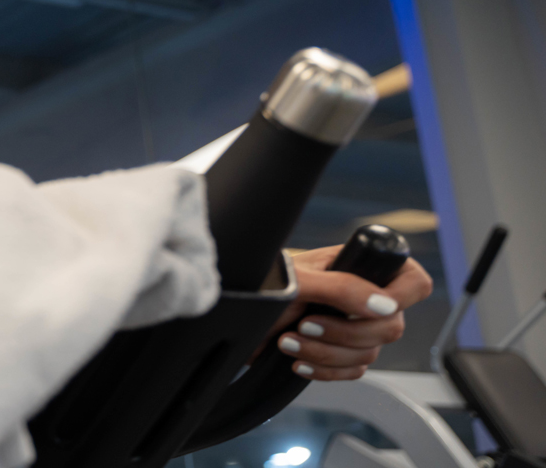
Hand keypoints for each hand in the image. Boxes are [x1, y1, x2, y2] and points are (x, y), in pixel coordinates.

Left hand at [269, 245, 432, 380]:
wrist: (229, 313)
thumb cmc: (258, 284)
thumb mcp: (298, 281)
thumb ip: (342, 288)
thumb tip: (385, 305)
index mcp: (357, 267)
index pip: (411, 281)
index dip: (401, 297)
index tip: (371, 308)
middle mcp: (359, 296)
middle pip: (391, 327)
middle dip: (345, 333)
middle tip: (306, 324)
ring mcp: (349, 326)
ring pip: (368, 353)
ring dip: (325, 352)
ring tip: (288, 339)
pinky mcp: (335, 352)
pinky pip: (351, 372)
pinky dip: (324, 369)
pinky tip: (297, 360)